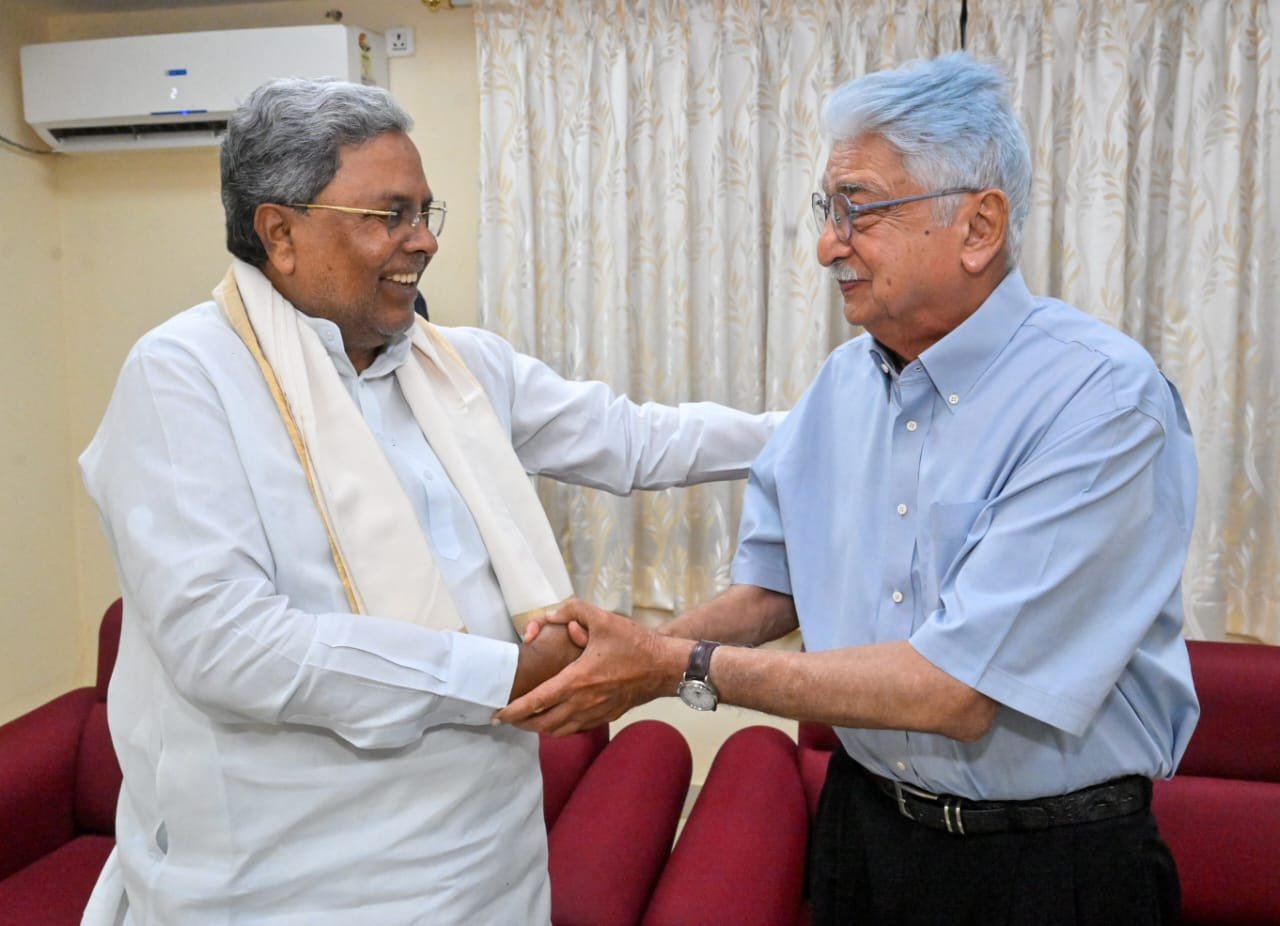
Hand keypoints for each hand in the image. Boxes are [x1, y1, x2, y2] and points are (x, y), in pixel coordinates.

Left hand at [495, 600, 691, 734]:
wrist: (665, 667)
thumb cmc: (634, 644)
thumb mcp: (602, 619)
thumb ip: (572, 610)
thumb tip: (550, 616)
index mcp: (577, 680)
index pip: (536, 702)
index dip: (513, 711)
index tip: (497, 714)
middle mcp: (583, 702)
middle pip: (543, 723)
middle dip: (521, 723)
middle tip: (508, 718)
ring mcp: (596, 713)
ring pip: (559, 731)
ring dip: (540, 728)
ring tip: (527, 720)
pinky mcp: (607, 716)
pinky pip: (576, 729)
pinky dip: (561, 727)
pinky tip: (557, 719)